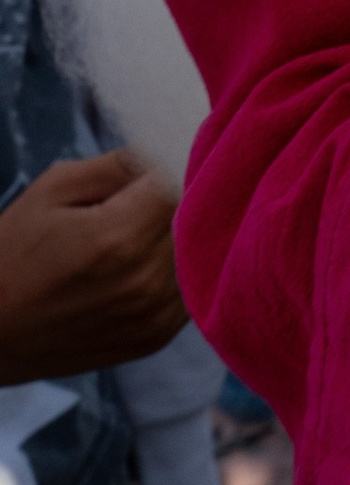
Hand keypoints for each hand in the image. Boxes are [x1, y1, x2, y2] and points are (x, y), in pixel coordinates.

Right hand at [0, 151, 187, 381]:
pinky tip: (141, 264)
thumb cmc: (12, 252)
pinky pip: (190, 288)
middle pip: (193, 216)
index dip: (172, 163)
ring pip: (198, 251)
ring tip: (137, 233)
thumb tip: (171, 145)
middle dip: (177, 197)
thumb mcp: (53, 190)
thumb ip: (119, 163)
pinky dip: (176, 269)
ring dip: (178, 235)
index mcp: (116, 238)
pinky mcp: (154, 339)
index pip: (183, 179)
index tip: (156, 164)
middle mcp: (142, 281)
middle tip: (141, 199)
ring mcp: (151, 316)